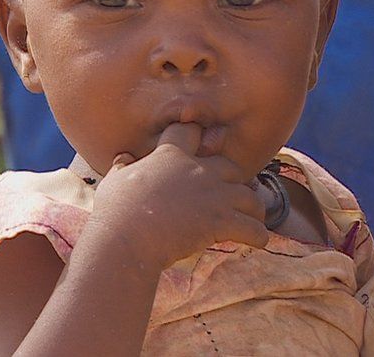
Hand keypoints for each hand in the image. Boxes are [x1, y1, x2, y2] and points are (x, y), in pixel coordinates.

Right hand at [88, 123, 268, 269]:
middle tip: (233, 195)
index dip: (197, 136)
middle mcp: (198, 170)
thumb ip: (123, 167)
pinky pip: (252, 227)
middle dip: (234, 181)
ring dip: (253, 209)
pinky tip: (259, 241)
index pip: (190, 132)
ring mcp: (213, 194)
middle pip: (230, 167)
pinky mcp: (221, 220)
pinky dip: (258, 235)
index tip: (202, 144)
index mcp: (171, 155)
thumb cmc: (115, 212)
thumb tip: (122, 157)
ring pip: (249, 197)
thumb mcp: (114, 182)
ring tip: (253, 219)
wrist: (125, 239)